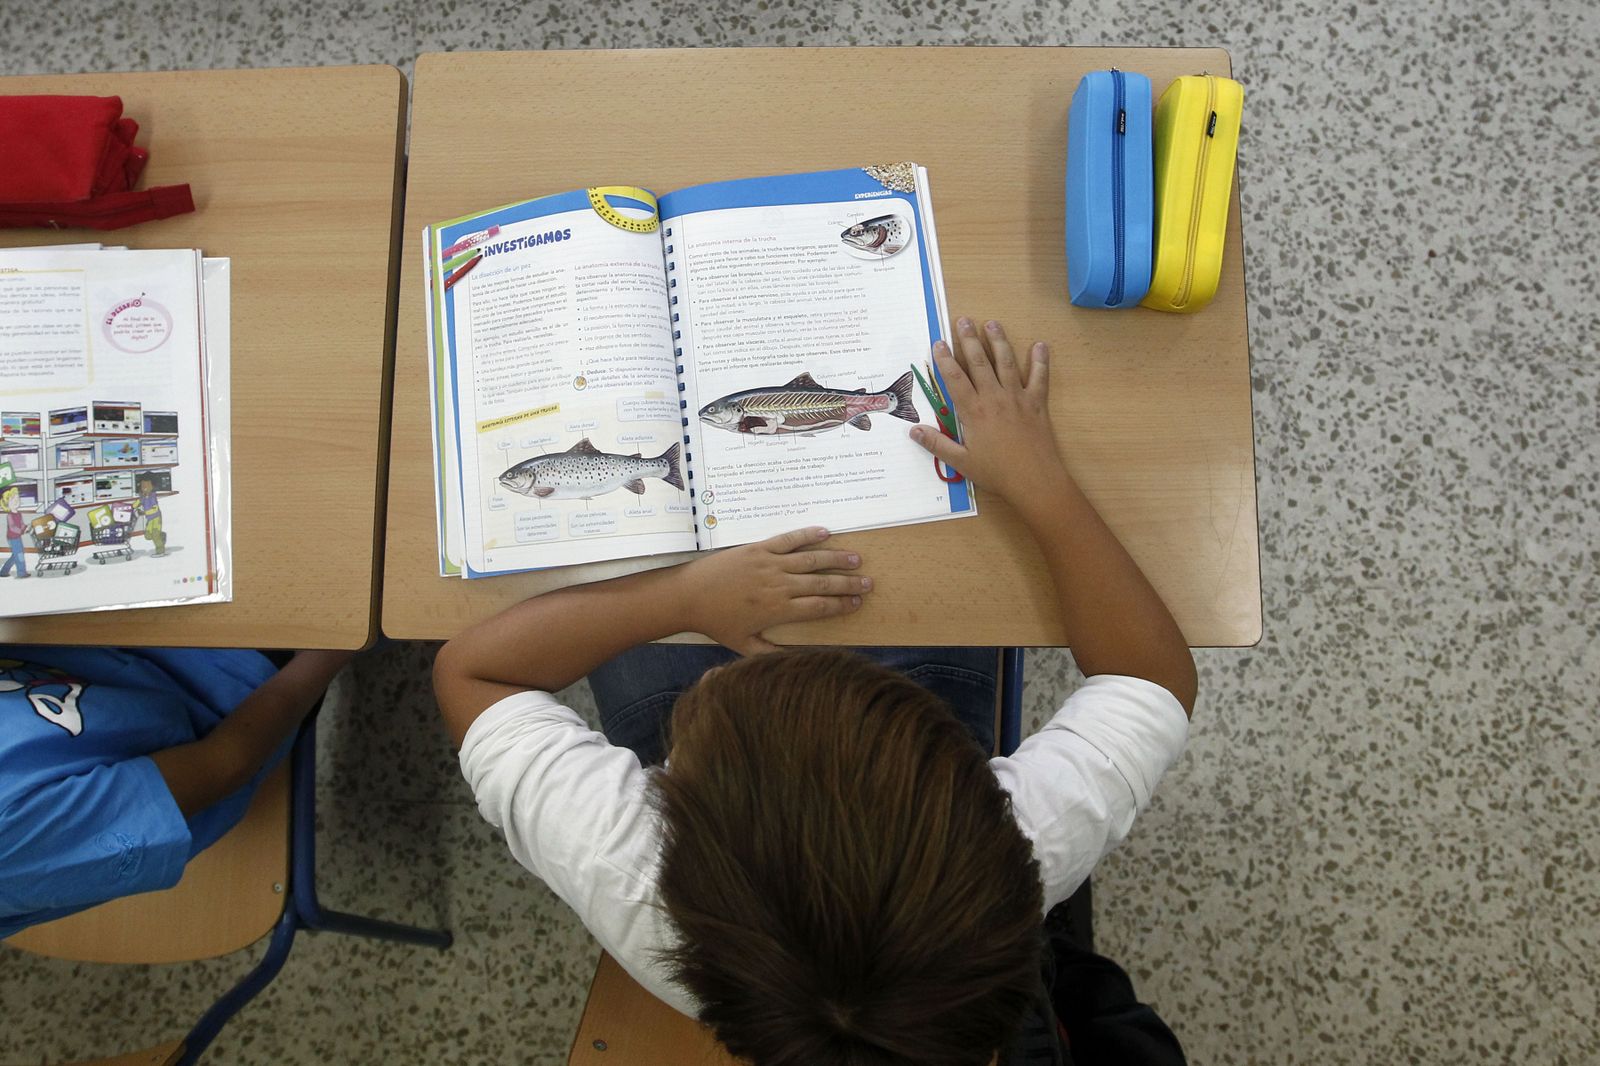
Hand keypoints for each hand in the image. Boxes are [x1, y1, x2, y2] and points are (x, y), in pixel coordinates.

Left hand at [679, 526, 869, 654]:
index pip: (819, 607)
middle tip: (868, 581)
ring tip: (856, 558)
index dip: (841, 604)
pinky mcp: (758, 548)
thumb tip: (797, 660)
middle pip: (822, 583)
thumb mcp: (744, 646)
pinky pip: (788, 539)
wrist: (688, 595)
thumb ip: (771, 653)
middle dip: (847, 583)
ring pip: (811, 560)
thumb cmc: (716, 622)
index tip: (858, 602)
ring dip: (836, 558)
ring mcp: (769, 564)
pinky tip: (825, 532)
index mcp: (778, 610)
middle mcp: (779, 585)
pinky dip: (807, 534)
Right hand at [910, 317, 1068, 507]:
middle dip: (969, 340)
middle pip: (979, 362)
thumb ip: (937, 444)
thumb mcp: (961, 462)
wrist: (1035, 480)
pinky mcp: (1037, 403)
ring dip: (998, 341)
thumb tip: (913, 431)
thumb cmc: (997, 473)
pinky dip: (1040, 360)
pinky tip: (1040, 344)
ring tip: (992, 324)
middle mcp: (994, 397)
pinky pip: (1039, 377)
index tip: (938, 342)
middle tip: (963, 320)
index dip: (945, 359)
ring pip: (1006, 362)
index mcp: (973, 411)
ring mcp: (1017, 397)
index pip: (955, 379)